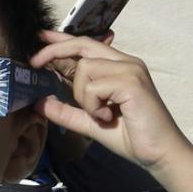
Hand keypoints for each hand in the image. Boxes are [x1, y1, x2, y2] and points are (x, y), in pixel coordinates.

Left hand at [30, 32, 192, 174]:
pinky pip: (94, 86)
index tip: (40, 37)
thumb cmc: (131, 137)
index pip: (85, 45)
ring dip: (82, 96)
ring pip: (84, 68)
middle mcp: (126, 62)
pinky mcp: (132, 82)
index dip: (61, 40)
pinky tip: (108, 116)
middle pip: (82, 44)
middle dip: (54, 51)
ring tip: (100, 113)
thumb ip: (66, 111)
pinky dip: (93, 104)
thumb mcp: (90, 122)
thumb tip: (38, 103)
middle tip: (33, 63)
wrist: (159, 154)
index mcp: (118, 67)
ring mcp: (130, 69)